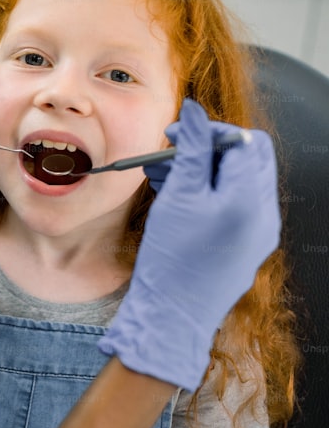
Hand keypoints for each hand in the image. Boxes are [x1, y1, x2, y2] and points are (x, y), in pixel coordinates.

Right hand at [99, 99, 279, 390]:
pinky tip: (176, 197)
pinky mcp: (247, 244)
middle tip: (171, 153)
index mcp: (250, 198)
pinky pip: (235, 205)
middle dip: (208, 149)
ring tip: (164, 176)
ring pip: (238, 181)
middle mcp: (264, 213)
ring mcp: (259, 231)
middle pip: (246, 159)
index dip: (210, 130)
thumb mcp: (179, 195)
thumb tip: (194, 112)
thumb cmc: (173, 259)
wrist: (173, 315)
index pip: (243, 141)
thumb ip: (192, 149)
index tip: (177, 134)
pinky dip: (209, 193)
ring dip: (205, 170)